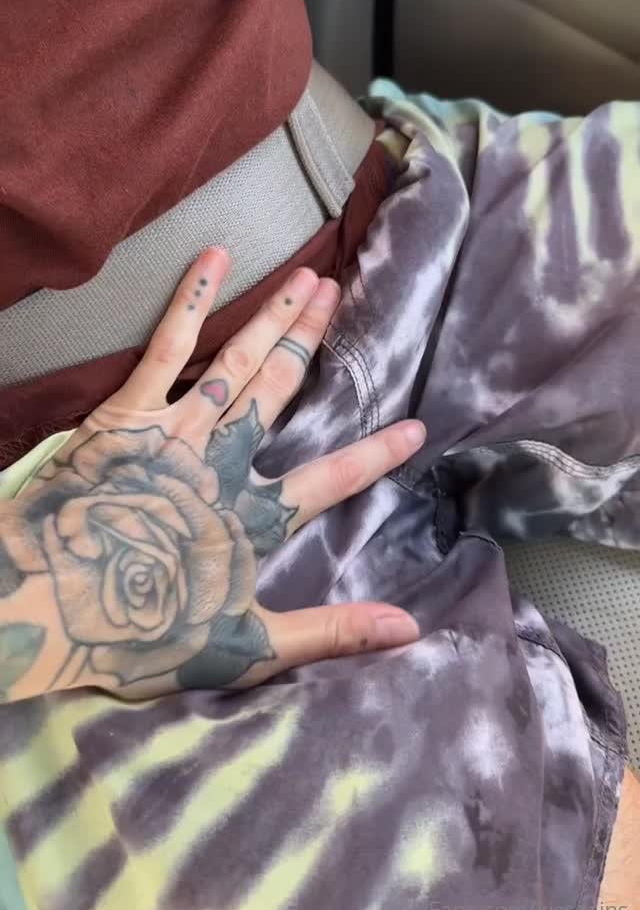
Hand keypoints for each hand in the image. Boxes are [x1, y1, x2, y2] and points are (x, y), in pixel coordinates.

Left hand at [2, 249, 424, 700]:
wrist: (43, 606)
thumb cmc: (140, 634)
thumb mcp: (246, 650)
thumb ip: (330, 633)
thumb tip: (409, 627)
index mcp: (253, 517)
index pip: (330, 480)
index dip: (375, 455)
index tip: (416, 428)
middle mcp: (224, 462)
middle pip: (279, 393)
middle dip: (312, 344)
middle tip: (342, 295)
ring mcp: (178, 430)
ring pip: (238, 362)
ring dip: (275, 318)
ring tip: (307, 277)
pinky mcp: (128, 413)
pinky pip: (168, 347)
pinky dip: (194, 301)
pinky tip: (215, 259)